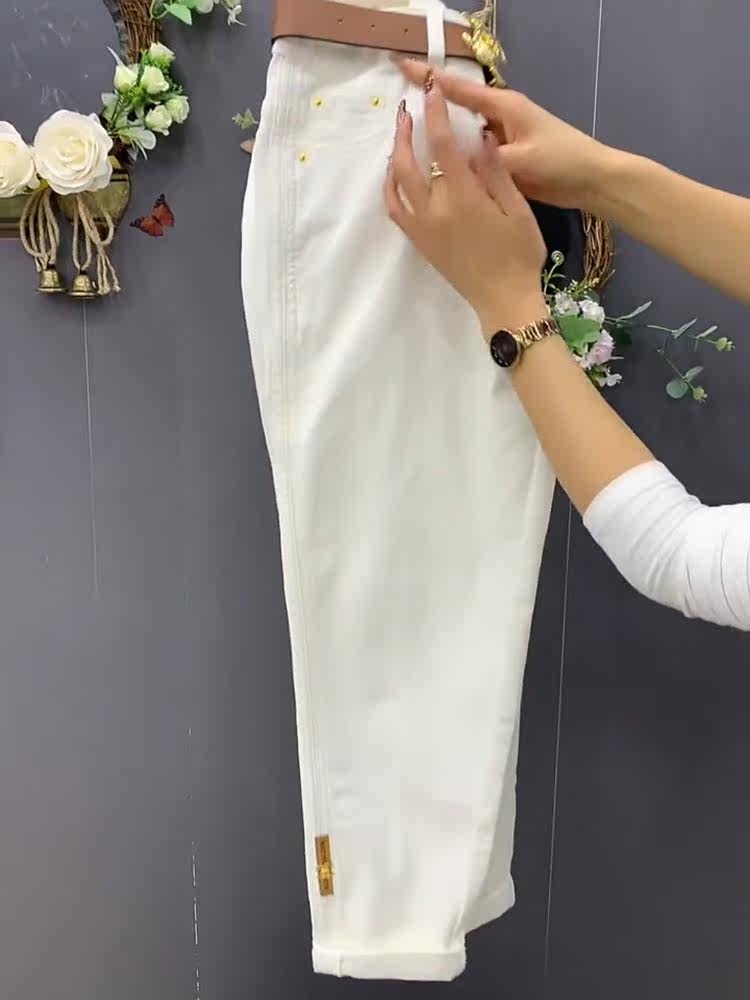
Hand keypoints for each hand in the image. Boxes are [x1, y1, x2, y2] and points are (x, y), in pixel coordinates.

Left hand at [384, 82, 547, 335]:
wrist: (504, 301)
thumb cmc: (520, 255)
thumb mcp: (518, 210)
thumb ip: (496, 173)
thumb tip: (479, 137)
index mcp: (464, 198)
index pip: (443, 145)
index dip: (436, 114)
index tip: (431, 92)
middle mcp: (436, 210)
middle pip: (410, 161)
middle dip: (407, 131)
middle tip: (408, 109)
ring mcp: (423, 228)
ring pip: (397, 183)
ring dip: (395, 155)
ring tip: (401, 135)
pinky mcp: (419, 242)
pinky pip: (395, 209)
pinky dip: (390, 188)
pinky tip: (394, 174)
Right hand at [399, 60, 613, 211]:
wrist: (590, 180)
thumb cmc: (562, 160)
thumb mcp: (524, 159)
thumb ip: (490, 159)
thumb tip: (458, 161)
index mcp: (503, 106)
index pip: (458, 88)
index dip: (428, 78)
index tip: (400, 66)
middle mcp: (498, 117)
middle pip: (456, 106)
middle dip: (428, 104)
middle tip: (396, 110)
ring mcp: (500, 138)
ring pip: (462, 132)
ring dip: (439, 134)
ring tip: (408, 140)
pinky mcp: (503, 158)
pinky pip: (471, 153)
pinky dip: (455, 156)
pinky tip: (436, 167)